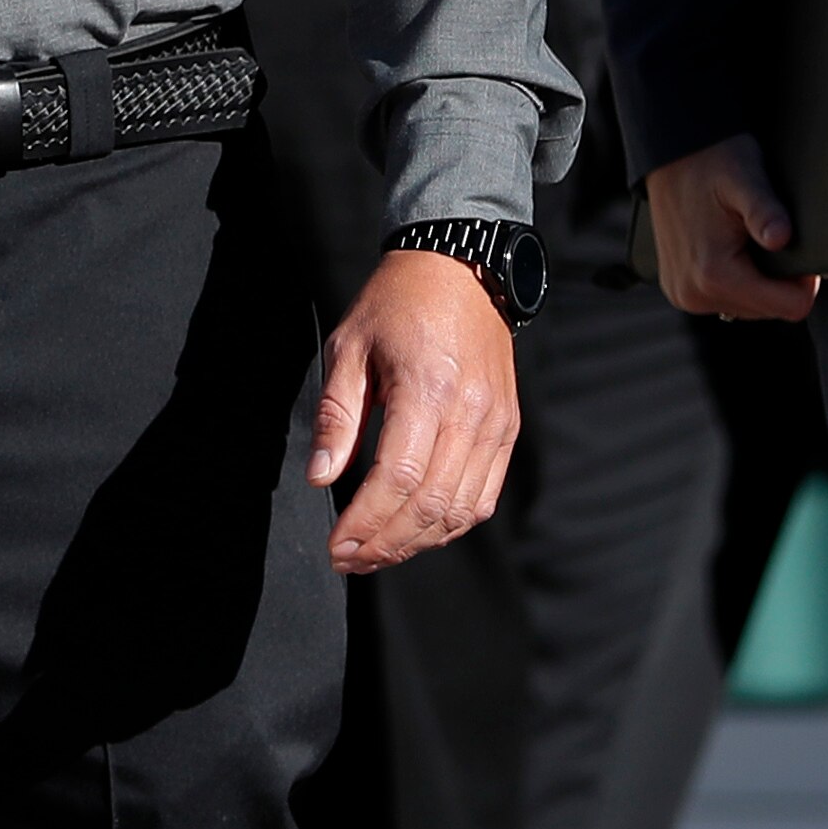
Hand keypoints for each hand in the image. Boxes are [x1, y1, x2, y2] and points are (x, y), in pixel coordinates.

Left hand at [311, 247, 518, 574]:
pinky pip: (483, 495)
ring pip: (460, 510)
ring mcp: (495, 423)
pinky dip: (451, 524)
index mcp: (427, 388)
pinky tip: (418, 532)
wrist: (460, 269)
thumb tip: (320, 478)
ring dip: (416, 543)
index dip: (364, 522)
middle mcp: (469, 412)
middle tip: (348, 559)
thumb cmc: (397, 304)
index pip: (396, 479)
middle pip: (429, 505)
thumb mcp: (350, 346)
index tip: (335, 545)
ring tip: (376, 552)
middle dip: (384, 544)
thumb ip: (336, 415)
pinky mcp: (507, 428)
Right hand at [642, 134, 818, 323]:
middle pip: (770, 310)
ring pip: (749, 307)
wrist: (671, 153)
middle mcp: (694, 294)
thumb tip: (781, 238)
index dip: (805, 279)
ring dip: (758, 279)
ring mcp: (684, 295)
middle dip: (779, 278)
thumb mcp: (745, 177)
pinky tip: (732, 248)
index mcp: (713, 274)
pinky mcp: (679, 290)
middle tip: (769, 234)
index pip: (790, 307)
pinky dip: (737, 279)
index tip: (796, 245)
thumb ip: (764, 211)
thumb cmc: (711, 160)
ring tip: (748, 238)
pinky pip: (726, 299)